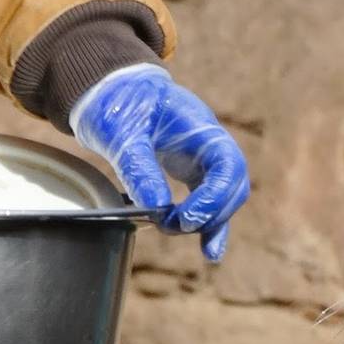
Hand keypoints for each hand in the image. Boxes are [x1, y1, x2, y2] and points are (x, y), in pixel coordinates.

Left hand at [69, 64, 249, 262]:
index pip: (227, 165)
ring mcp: (203, 159)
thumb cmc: (117, 103)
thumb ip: (139, 168)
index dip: (214, 197)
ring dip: (209, 222)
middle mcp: (209, 143)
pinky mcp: (192, 173)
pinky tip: (209, 252)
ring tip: (176, 232)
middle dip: (210, 213)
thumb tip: (156, 210)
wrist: (111, 91)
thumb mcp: (122, 133)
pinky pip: (209, 203)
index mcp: (199, 125)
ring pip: (225, 198)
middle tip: (174, 226)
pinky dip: (208, 226)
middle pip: (233, 186)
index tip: (186, 218)